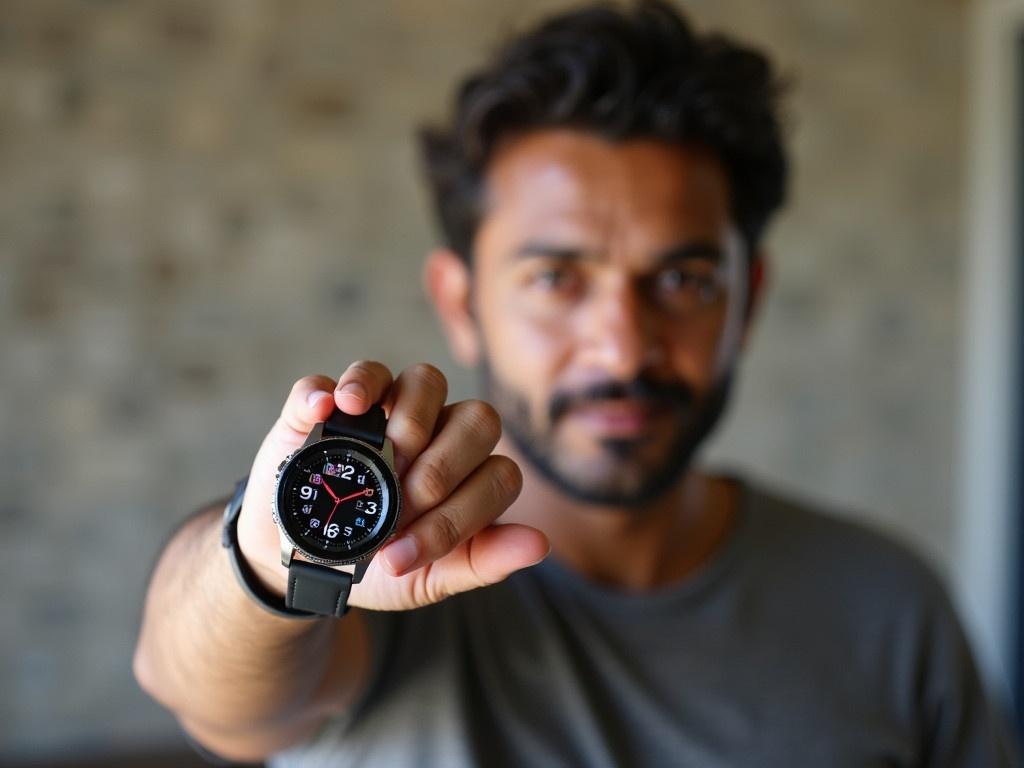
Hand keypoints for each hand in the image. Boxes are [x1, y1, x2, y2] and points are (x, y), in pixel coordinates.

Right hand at [236, 362, 549, 611]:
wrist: (305, 563)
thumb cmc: (377, 565)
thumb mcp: (429, 578)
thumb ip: (482, 561)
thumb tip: (539, 544)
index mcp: (470, 475)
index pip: (498, 474)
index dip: (462, 512)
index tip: (408, 551)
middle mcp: (439, 435)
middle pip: (476, 416)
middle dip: (448, 462)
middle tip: (408, 498)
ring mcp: (388, 413)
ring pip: (424, 380)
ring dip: (411, 412)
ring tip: (384, 447)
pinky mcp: (331, 404)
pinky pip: (345, 378)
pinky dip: (341, 386)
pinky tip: (330, 410)